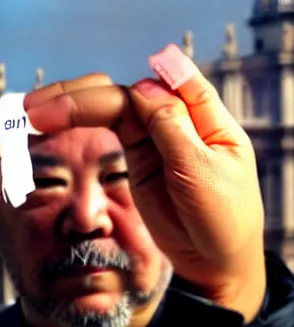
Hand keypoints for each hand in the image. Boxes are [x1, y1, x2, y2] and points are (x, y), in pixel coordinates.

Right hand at [24, 60, 265, 321]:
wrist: (217, 261)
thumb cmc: (224, 217)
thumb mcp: (202, 171)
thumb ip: (172, 127)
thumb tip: (144, 85)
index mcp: (210, 119)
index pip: (180, 81)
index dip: (156, 70)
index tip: (134, 65)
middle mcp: (181, 121)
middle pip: (136, 92)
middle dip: (91, 94)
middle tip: (42, 106)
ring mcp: (157, 138)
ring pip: (117, 106)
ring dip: (78, 104)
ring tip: (36, 110)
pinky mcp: (139, 156)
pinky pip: (110, 128)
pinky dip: (83, 121)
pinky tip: (56, 120)